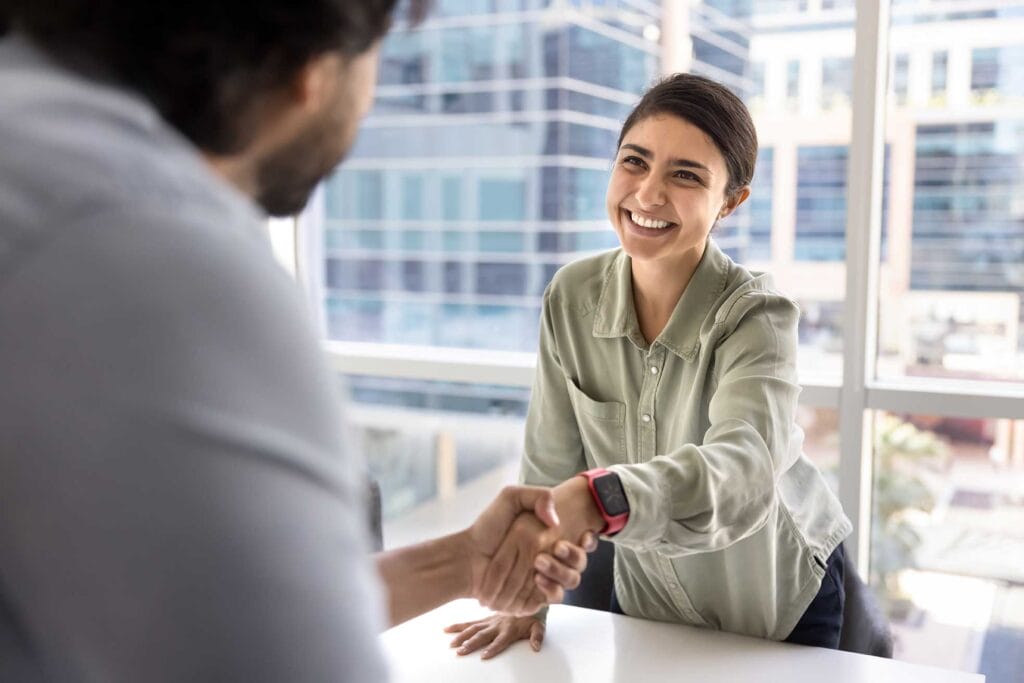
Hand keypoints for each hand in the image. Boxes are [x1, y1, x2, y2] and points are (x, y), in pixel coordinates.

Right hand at [444, 614, 543, 659]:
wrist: (528, 595)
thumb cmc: (533, 615)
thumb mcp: (539, 626)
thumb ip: (537, 636)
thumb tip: (536, 647)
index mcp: (510, 629)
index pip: (500, 641)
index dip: (493, 648)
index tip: (484, 656)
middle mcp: (497, 625)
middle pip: (482, 635)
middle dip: (471, 644)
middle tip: (460, 652)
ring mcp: (489, 621)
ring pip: (473, 628)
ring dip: (462, 636)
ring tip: (452, 644)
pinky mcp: (485, 618)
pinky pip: (469, 621)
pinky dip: (458, 625)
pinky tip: (447, 629)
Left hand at [465, 486, 592, 614]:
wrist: (468, 556)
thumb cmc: (488, 527)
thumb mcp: (510, 498)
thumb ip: (538, 496)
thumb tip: (556, 519)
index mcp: (550, 537)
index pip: (582, 540)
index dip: (588, 540)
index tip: (584, 535)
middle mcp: (552, 558)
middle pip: (579, 562)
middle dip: (574, 556)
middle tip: (558, 548)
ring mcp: (546, 579)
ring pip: (571, 581)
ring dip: (561, 572)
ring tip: (540, 564)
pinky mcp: (536, 597)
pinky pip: (554, 598)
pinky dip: (550, 590)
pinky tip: (538, 580)